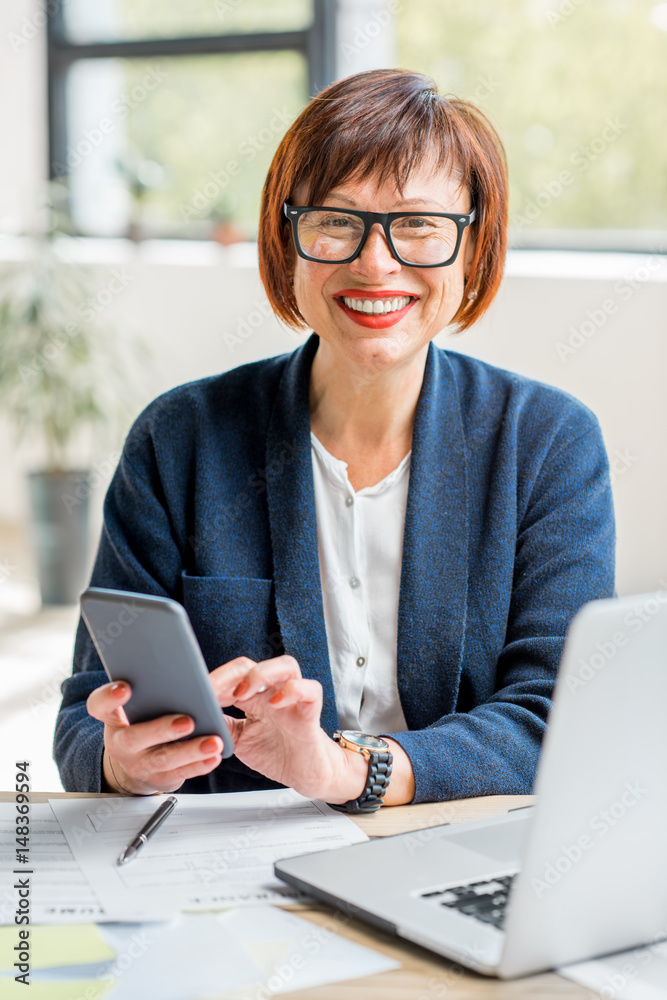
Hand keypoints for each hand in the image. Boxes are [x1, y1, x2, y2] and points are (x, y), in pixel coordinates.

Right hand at [86, 681, 224, 794]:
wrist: (139, 764)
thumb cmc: (144, 720)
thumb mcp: (140, 704)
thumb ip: (150, 688)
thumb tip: (178, 667)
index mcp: (113, 717)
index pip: (99, 705)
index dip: (108, 697)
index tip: (125, 687)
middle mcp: (121, 742)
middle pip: (134, 737)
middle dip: (162, 729)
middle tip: (188, 721)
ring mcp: (139, 763)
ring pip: (163, 758)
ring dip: (190, 750)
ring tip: (213, 742)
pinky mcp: (159, 778)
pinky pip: (180, 773)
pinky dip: (199, 765)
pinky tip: (214, 756)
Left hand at [209, 655, 367, 802]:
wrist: (305, 773)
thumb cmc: (276, 752)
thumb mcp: (239, 740)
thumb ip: (221, 725)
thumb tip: (196, 716)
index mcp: (254, 697)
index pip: (233, 675)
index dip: (215, 680)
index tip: (195, 691)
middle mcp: (273, 692)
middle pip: (253, 664)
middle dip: (230, 674)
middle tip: (214, 690)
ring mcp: (293, 700)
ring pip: (285, 665)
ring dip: (261, 674)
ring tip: (244, 693)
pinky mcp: (310, 712)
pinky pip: (310, 690)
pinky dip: (294, 690)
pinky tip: (275, 703)